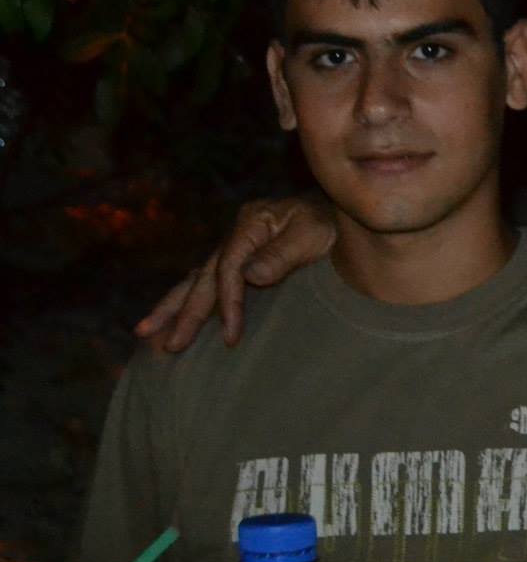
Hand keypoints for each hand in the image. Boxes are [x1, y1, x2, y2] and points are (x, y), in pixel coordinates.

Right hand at [135, 196, 336, 350]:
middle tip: (167, 344)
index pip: (229, 270)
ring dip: (173, 307)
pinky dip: (190, 300)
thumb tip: (249, 275)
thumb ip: (283, 255)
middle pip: (204, 277)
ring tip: (144, 332)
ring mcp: (237, 246)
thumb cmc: (333, 226)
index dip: (227, 304)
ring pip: (197, 280)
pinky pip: (208, 282)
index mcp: (251, 224)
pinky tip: (173, 318)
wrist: (346, 217)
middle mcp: (238, 234)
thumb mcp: (313, 235)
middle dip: (184, 313)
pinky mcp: (242, 259)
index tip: (230, 336)